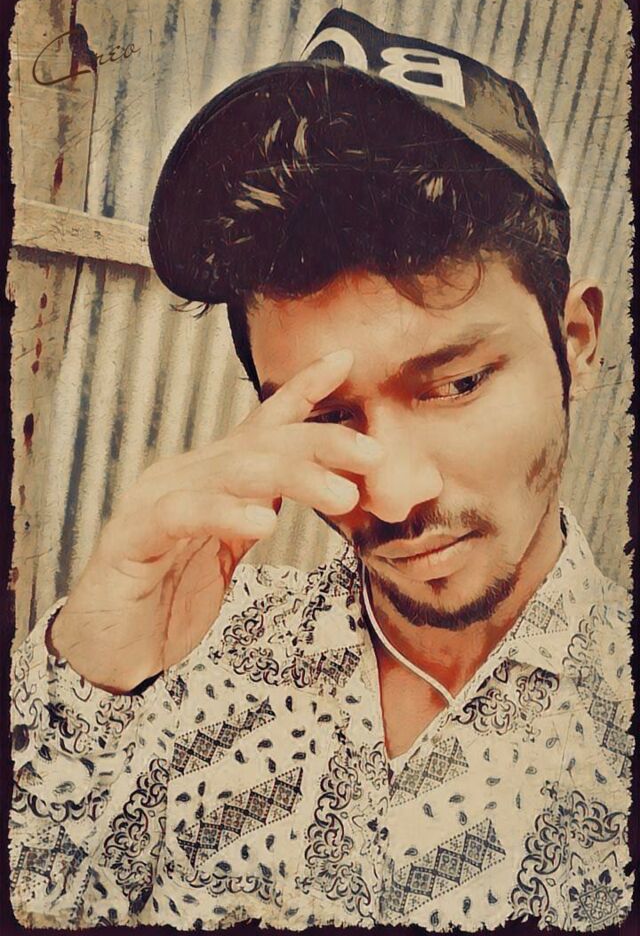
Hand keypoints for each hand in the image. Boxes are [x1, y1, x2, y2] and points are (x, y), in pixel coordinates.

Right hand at [49, 349, 380, 692]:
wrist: (111, 648)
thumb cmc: (170, 594)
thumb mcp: (228, 545)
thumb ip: (262, 509)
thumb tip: (318, 487)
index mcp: (210, 476)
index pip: (262, 425)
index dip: (302, 391)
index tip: (343, 360)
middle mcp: (184, 476)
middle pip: (260, 444)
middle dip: (320, 442)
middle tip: (374, 455)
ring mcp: (155, 502)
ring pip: (231, 472)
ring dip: (291, 477)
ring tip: (340, 494)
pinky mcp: (133, 539)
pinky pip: (182, 516)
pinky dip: (224, 514)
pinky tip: (261, 523)